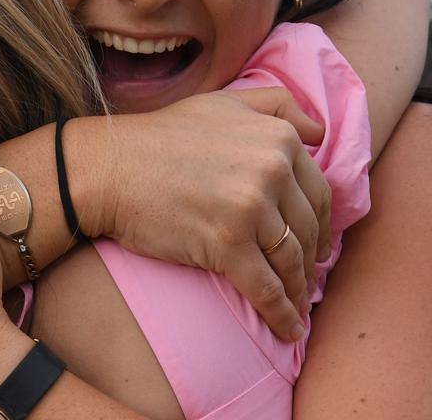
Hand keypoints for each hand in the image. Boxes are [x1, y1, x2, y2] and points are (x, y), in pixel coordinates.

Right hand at [78, 88, 331, 341]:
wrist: (109, 167)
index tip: (317, 242)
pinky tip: (290, 328)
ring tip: (298, 305)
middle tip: (309, 276)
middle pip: (308, 228)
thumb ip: (277, 105)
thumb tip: (319, 130)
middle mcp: (272, 169)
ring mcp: (251, 208)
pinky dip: (283, 313)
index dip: (322, 223)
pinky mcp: (228, 244)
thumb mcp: (225, 102)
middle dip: (312, 258)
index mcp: (277, 137)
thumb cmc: (162, 135)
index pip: (318, 191)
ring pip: (291, 261)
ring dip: (300, 290)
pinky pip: (268, 288)